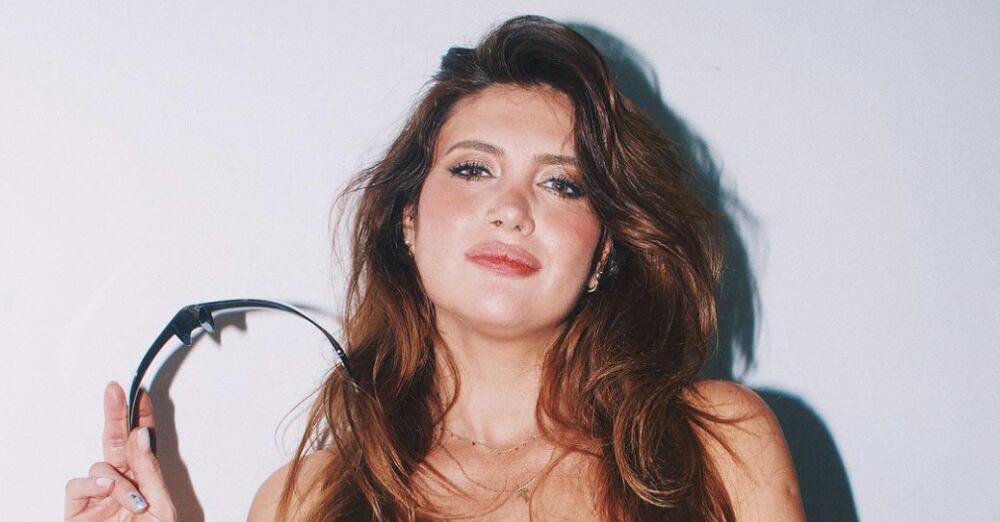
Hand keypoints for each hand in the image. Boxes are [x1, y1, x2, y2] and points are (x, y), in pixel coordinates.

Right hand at [64, 381, 177, 520]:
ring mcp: (99, 497)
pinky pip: (77, 485)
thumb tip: (141, 437)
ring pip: (100, 464)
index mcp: (146, 481)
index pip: (142, 443)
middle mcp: (122, 484)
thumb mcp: (162, 508)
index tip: (141, 393)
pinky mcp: (78, 511)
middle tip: (115, 390)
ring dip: (118, 477)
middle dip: (115, 414)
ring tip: (133, 499)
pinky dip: (93, 484)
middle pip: (115, 442)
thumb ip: (150, 473)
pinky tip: (108, 490)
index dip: (140, 416)